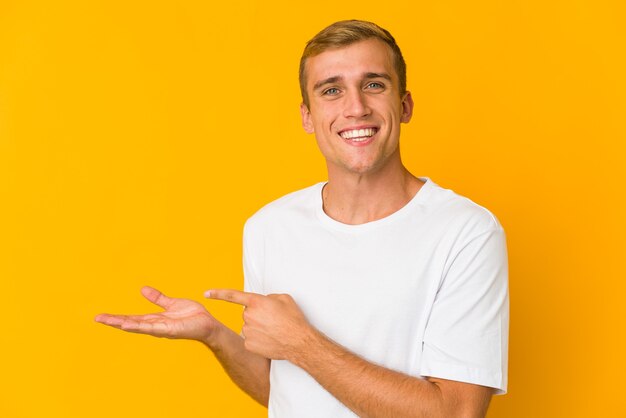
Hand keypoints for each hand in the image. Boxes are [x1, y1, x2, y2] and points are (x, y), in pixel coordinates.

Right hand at [95, 286, 221, 341]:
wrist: (208, 323)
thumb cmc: (193, 316)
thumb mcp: (172, 303)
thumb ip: (158, 298)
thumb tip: (142, 289)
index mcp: (155, 319)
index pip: (132, 318)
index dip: (118, 317)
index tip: (102, 316)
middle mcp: (155, 325)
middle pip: (131, 323)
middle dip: (114, 321)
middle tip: (97, 318)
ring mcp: (161, 329)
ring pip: (138, 326)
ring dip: (122, 324)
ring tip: (108, 321)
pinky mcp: (169, 330)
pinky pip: (152, 328)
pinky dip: (139, 326)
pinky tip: (127, 325)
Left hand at [205, 289, 313, 360]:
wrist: (299, 342)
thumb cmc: (294, 319)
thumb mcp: (284, 299)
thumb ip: (269, 297)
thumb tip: (263, 302)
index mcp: (256, 302)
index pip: (232, 296)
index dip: (218, 294)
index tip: (206, 293)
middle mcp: (248, 316)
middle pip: (247, 313)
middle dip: (257, 315)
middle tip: (272, 320)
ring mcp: (247, 331)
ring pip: (248, 326)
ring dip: (258, 327)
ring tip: (274, 331)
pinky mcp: (248, 344)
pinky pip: (250, 339)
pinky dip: (258, 339)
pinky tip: (270, 340)